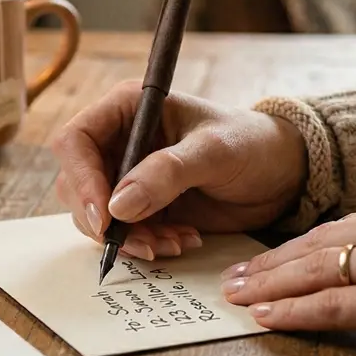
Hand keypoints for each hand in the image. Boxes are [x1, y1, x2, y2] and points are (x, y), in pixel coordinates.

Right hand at [51, 81, 306, 260]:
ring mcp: (127, 177)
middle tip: (146, 242)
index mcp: (128, 109)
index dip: (81, 179)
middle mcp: (119, 142)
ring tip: (174, 243)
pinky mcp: (142, 208)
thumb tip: (117, 206)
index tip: (104, 217)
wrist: (280, 174)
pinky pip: (123, 234)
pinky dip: (146, 245)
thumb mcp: (214, 152)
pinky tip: (182, 242)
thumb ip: (167, 173)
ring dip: (129, 238)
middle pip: (76, 184)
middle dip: (106, 220)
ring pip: (95, 216)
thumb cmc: (251, 144)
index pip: (76, 141)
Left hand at [220, 189, 355, 355]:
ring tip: (236, 296)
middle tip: (234, 274)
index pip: (347, 224)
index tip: (273, 257)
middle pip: (321, 241)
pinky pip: (334, 306)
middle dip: (272, 261)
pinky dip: (294, 311)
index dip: (303, 245)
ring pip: (318, 269)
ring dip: (270, 284)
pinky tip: (265, 317)